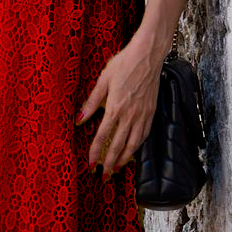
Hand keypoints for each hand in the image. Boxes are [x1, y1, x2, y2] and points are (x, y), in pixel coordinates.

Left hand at [75, 36, 160, 178]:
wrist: (149, 54)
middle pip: (119, 146)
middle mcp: (130, 115)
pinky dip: (138, 147)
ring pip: (134, 144)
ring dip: (124, 159)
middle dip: (110, 163)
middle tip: (103, 176)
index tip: (91, 165)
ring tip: (117, 169)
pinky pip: (144, 135)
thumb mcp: (103, 80)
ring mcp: (143, 115)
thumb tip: (79, 119)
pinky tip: (132, 152)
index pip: (102, 136)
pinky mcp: (152, 112)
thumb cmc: (124, 63)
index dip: (96, 152)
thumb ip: (92, 101)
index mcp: (115, 107)